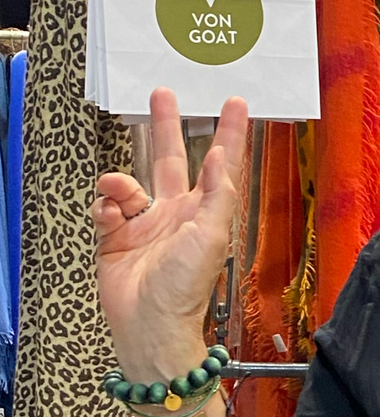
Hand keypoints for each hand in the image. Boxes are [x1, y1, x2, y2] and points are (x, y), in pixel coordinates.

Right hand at [94, 88, 248, 379]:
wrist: (149, 323)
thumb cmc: (185, 287)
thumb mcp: (211, 236)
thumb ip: (217, 194)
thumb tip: (220, 156)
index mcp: (204, 212)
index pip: (219, 164)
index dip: (228, 133)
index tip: (236, 103)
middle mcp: (175, 213)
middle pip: (170, 158)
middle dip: (167, 126)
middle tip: (163, 93)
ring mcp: (145, 223)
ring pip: (129, 182)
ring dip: (120, 181)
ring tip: (118, 192)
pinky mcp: (116, 236)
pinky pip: (106, 206)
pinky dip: (105, 206)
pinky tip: (109, 216)